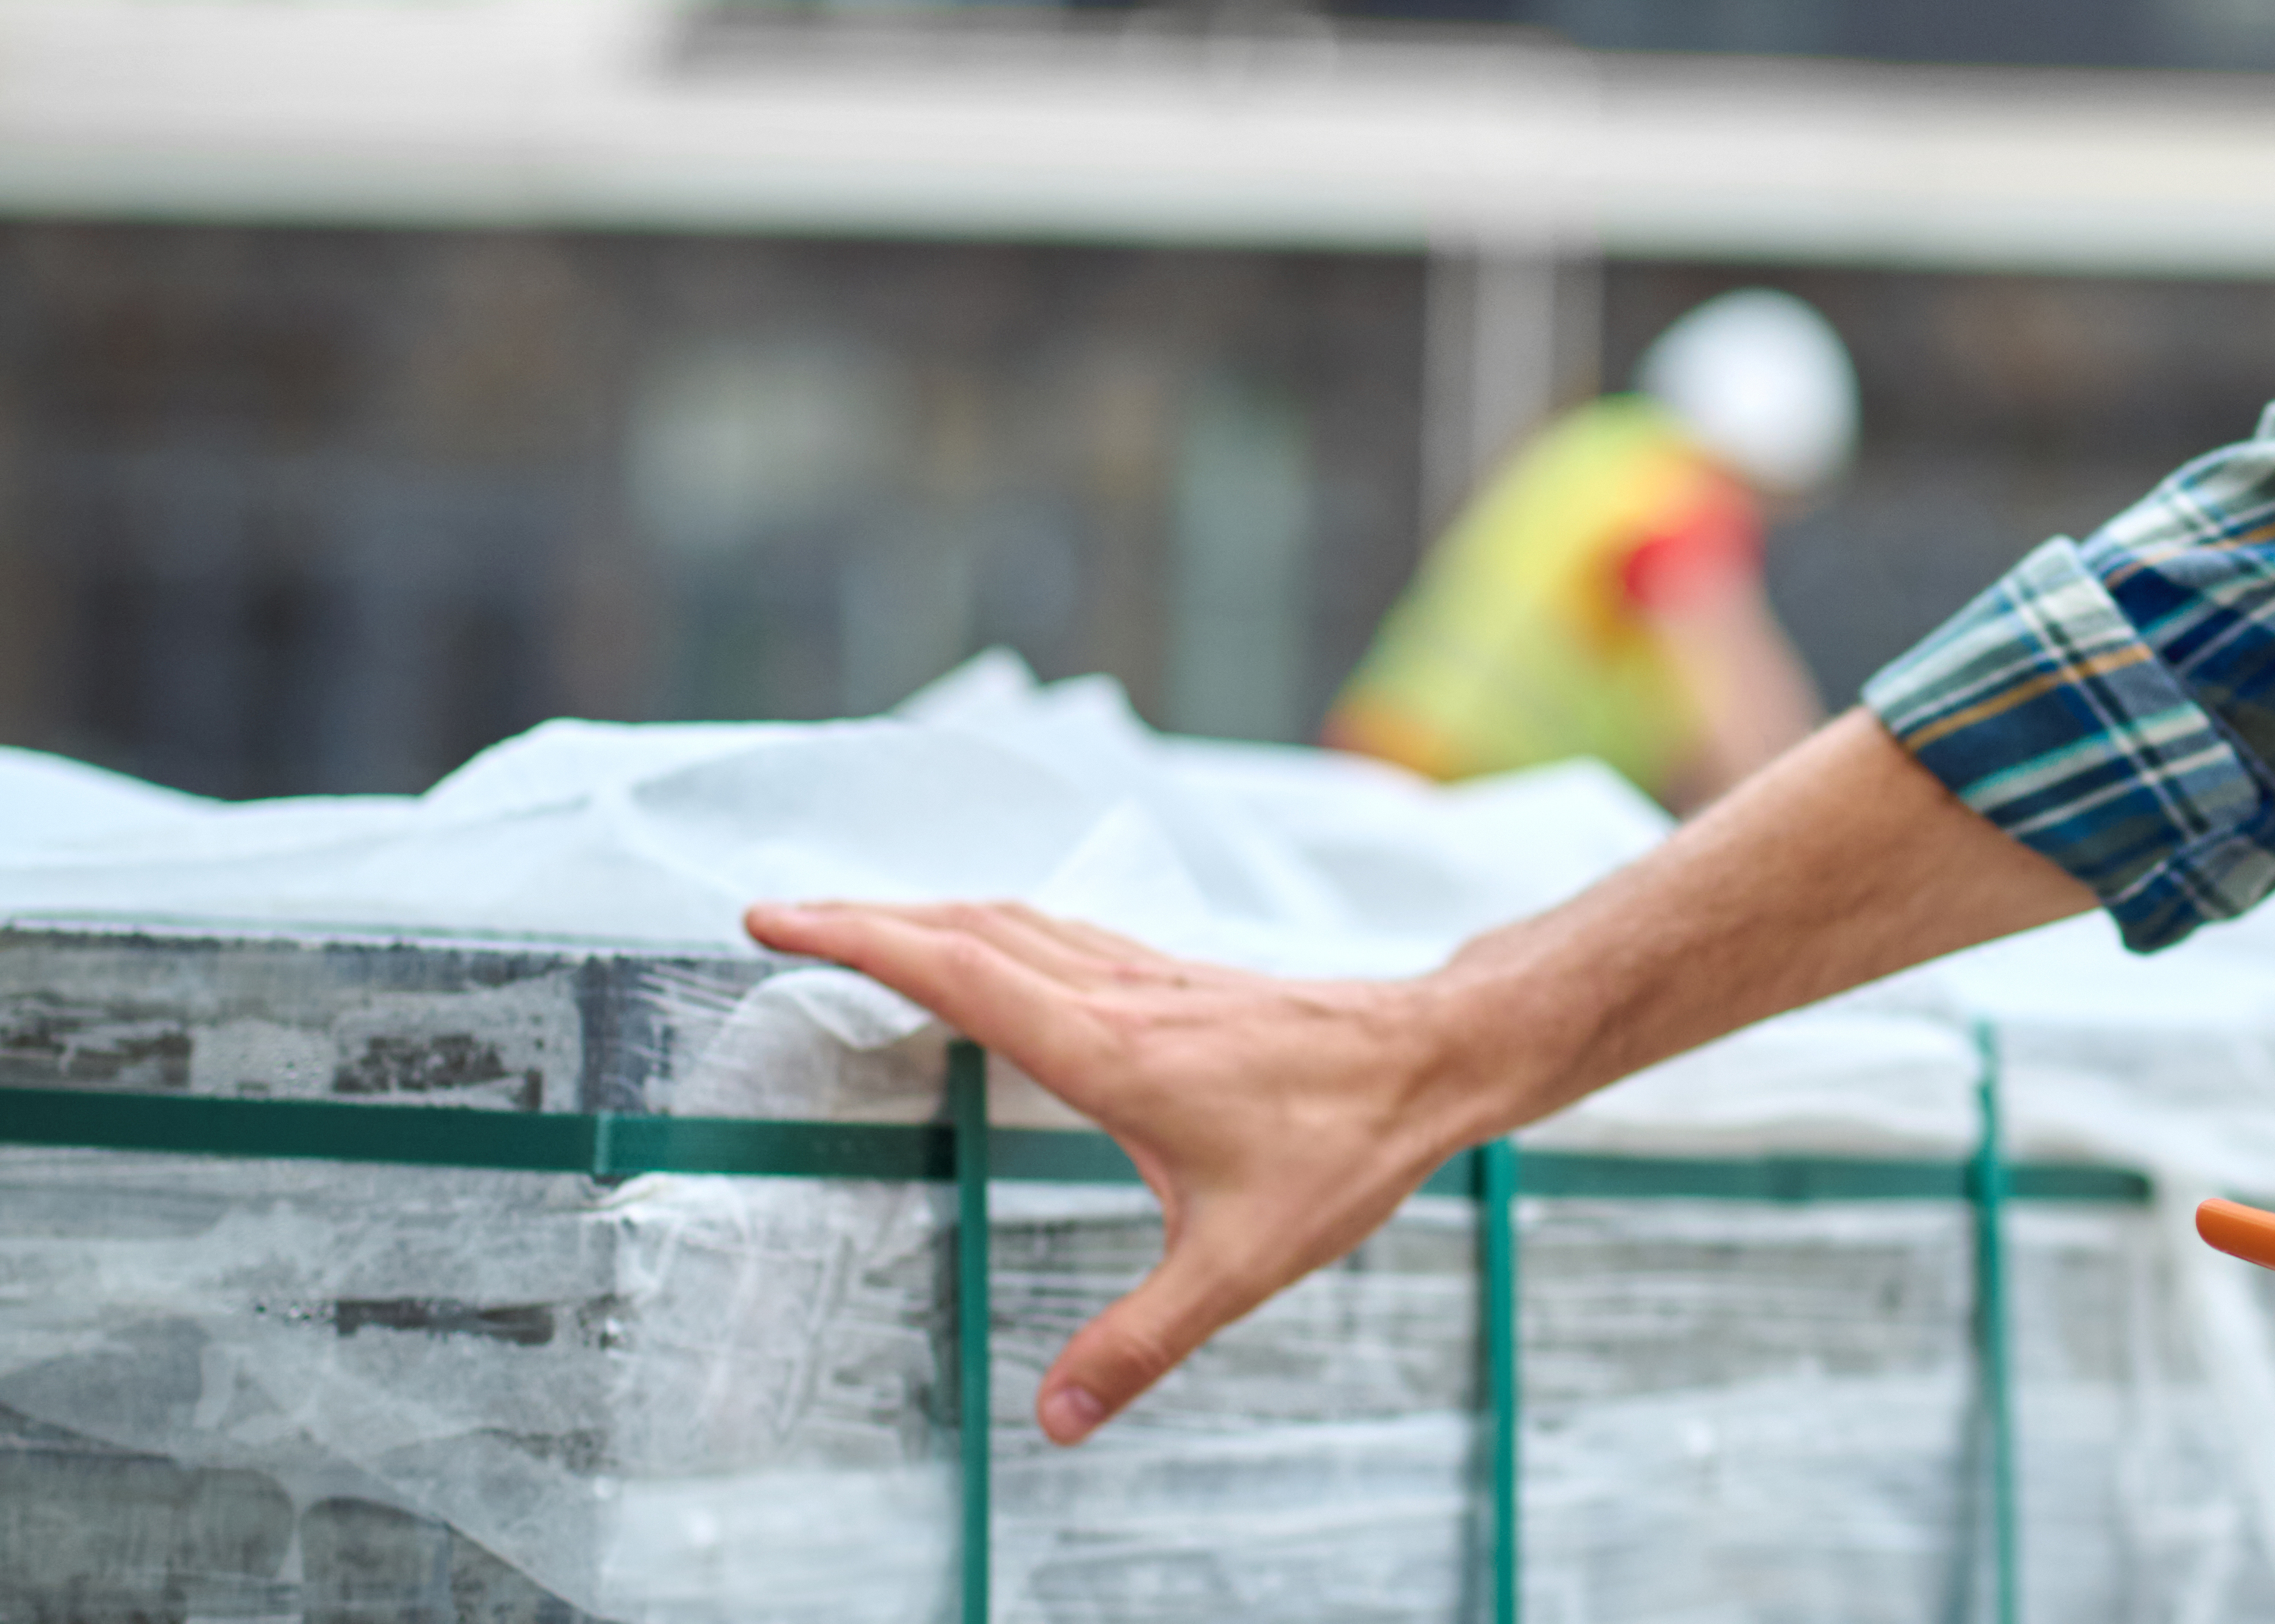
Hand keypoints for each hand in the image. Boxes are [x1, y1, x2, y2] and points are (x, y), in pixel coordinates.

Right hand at [742, 900, 1476, 1444]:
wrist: (1437, 1057)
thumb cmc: (1347, 1146)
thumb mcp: (1243, 1261)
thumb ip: (1143, 1340)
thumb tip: (1055, 1419)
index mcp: (1111, 1049)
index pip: (959, 972)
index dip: (861, 941)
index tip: (779, 920)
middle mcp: (1120, 995)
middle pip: (968, 930)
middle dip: (864, 917)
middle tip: (777, 917)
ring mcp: (1152, 976)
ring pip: (1016, 921)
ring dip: (928, 915)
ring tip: (856, 925)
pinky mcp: (1180, 979)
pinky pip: (1061, 934)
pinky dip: (996, 929)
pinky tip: (991, 951)